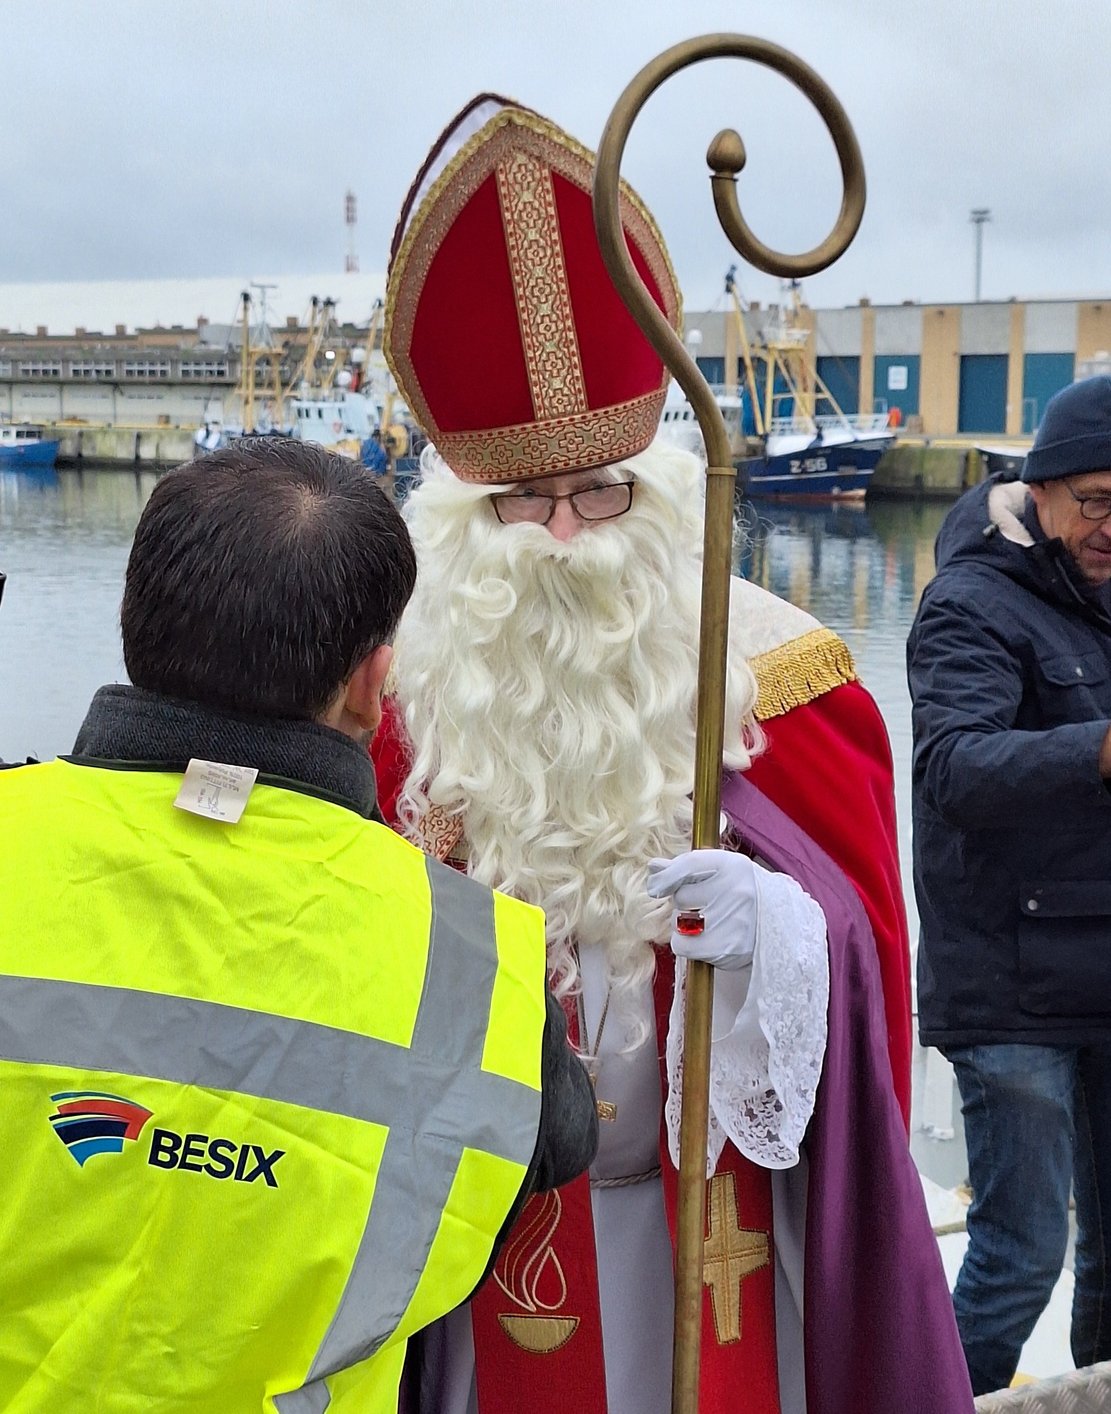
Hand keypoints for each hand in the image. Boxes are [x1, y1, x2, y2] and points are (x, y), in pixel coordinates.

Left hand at [646, 849, 757, 970]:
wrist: (777, 924)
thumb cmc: (740, 892)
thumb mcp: (719, 869)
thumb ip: (684, 867)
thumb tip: (653, 868)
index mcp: (733, 866)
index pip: (689, 864)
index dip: (666, 876)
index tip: (656, 886)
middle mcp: (736, 891)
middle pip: (680, 895)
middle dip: (683, 901)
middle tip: (704, 904)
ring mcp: (733, 922)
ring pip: (678, 921)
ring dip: (683, 923)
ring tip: (707, 921)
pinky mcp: (727, 950)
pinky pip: (682, 945)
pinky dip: (687, 943)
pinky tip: (705, 938)